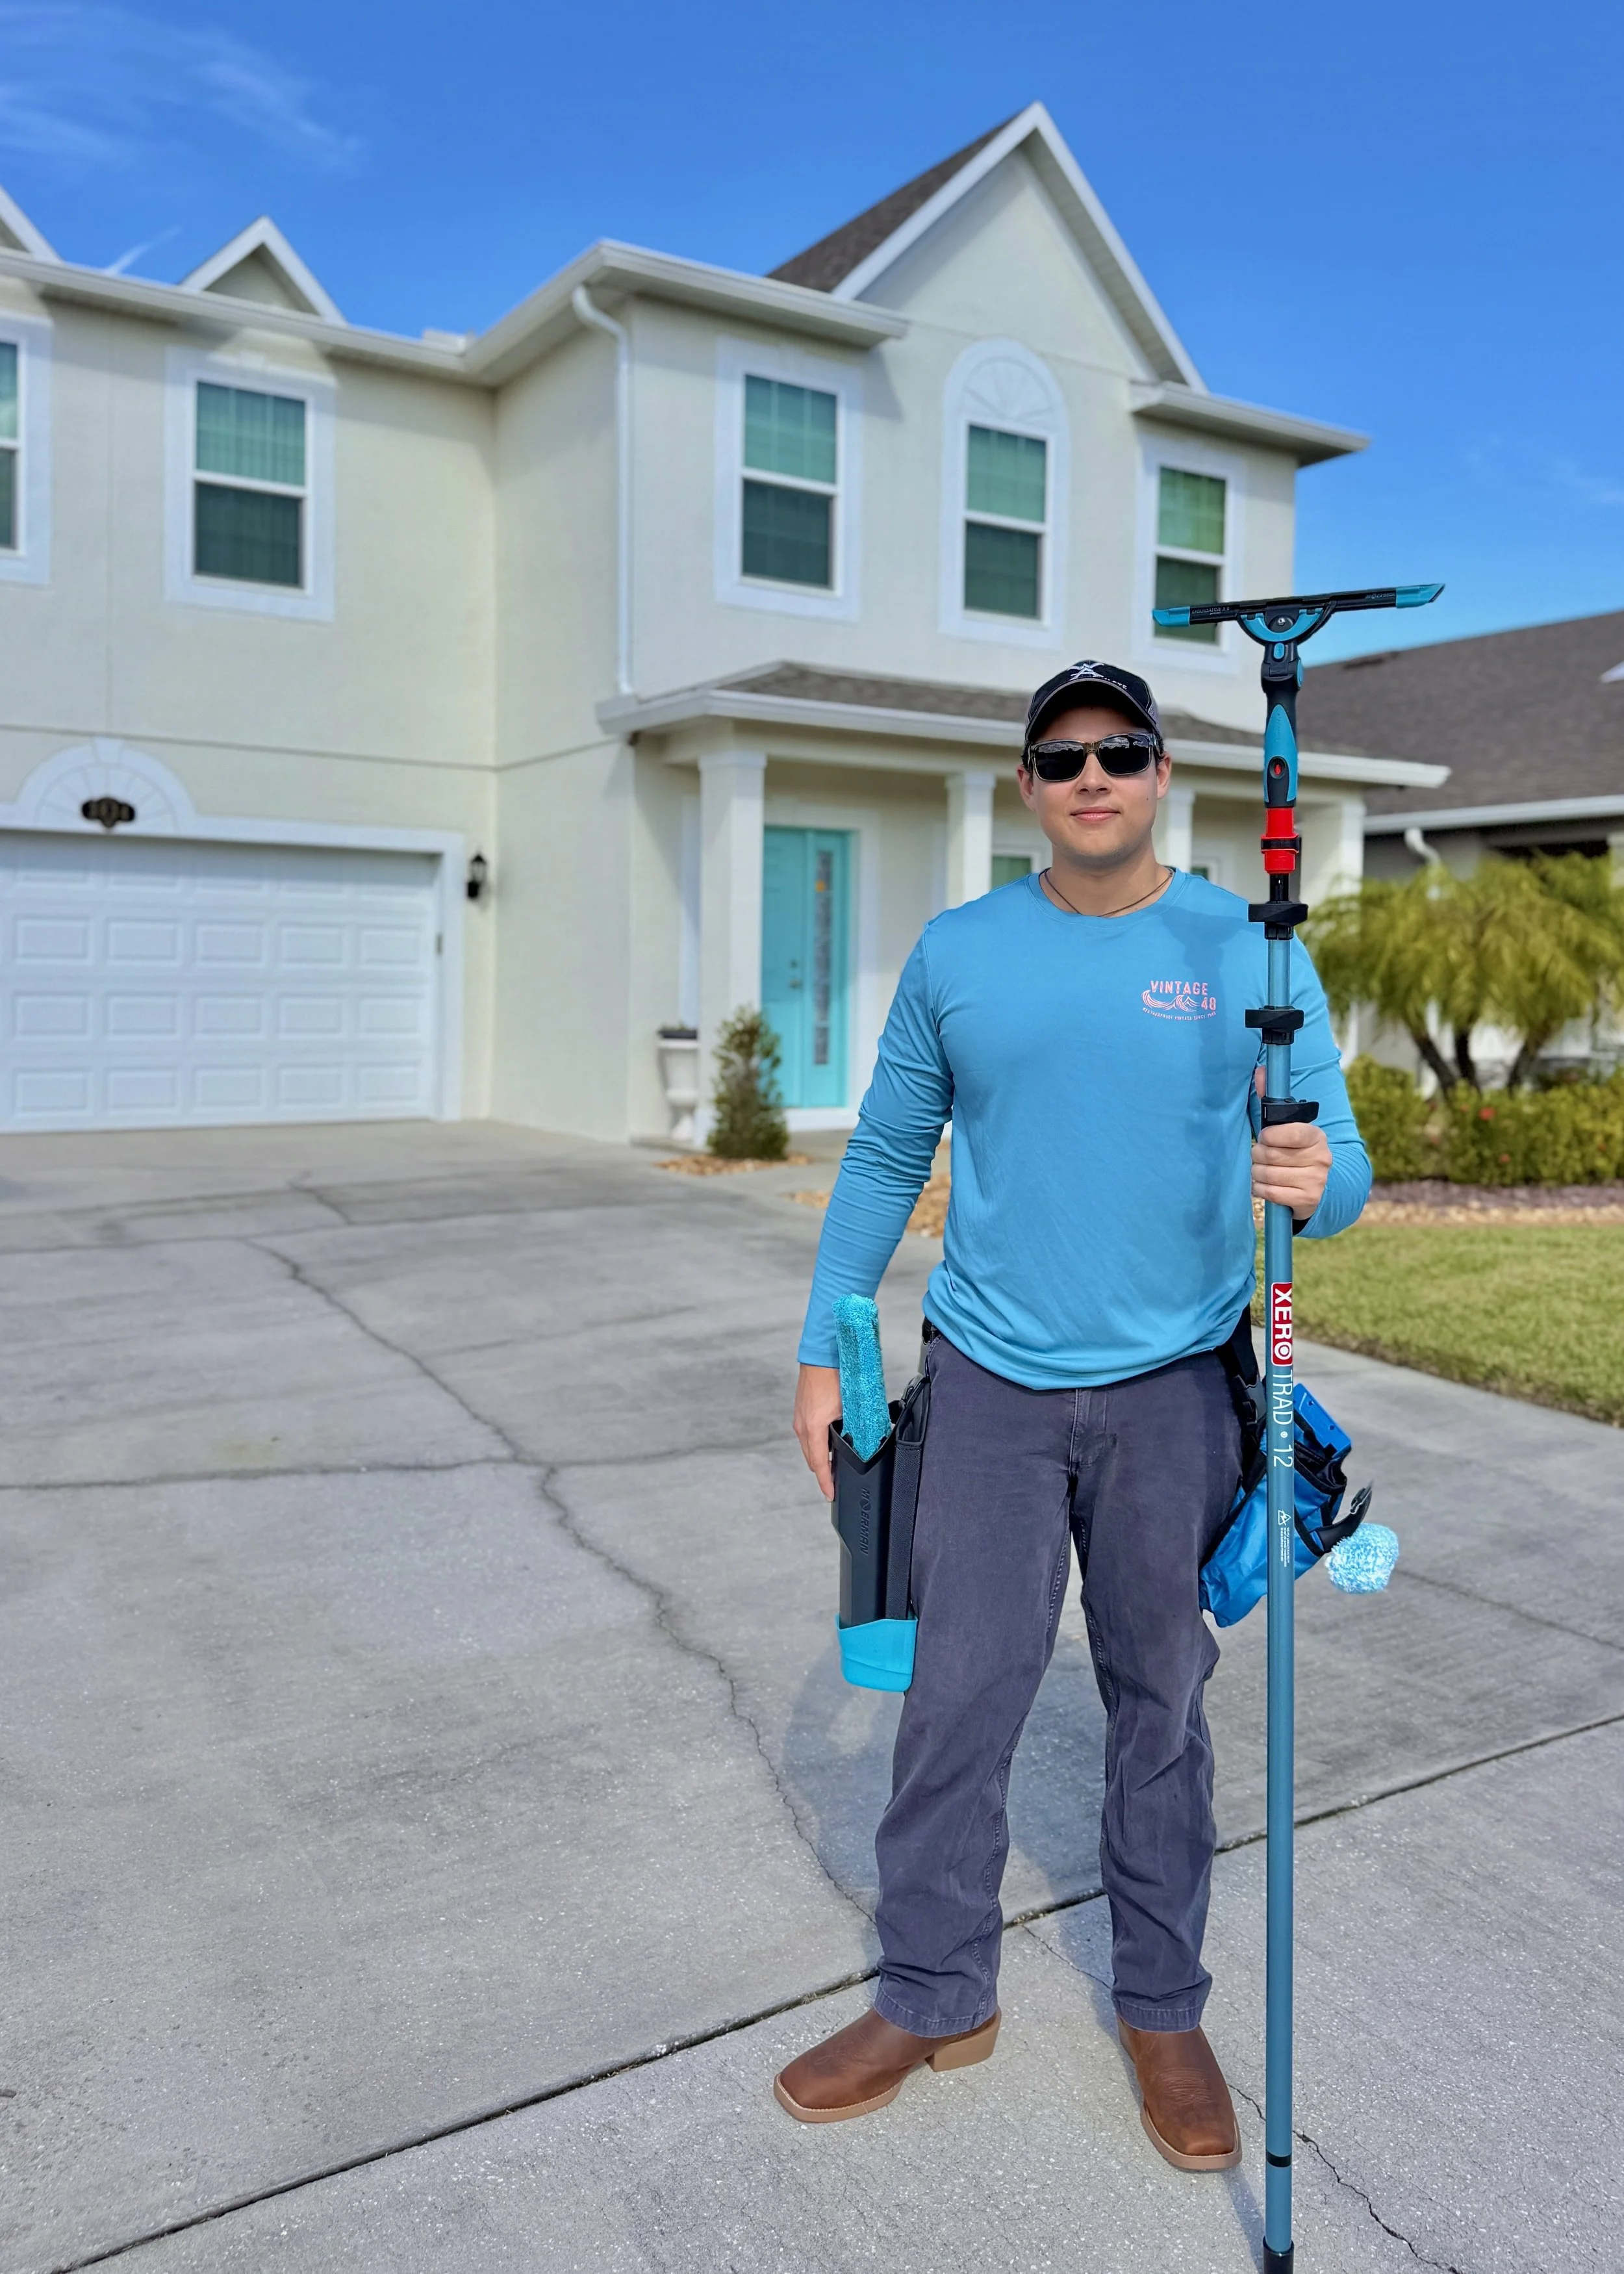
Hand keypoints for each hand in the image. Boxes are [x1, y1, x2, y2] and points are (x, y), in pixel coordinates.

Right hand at [793, 1364, 842, 1499]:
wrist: (823, 1352)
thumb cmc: (837, 1375)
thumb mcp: (850, 1407)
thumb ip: (854, 1429)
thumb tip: (864, 1442)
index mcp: (814, 1428)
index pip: (819, 1464)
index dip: (826, 1482)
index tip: (830, 1494)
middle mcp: (803, 1425)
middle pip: (812, 1458)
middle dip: (824, 1471)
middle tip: (835, 1481)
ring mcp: (800, 1417)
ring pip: (809, 1446)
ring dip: (821, 1455)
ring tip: (835, 1461)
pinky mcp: (802, 1410)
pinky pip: (808, 1434)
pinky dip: (818, 1442)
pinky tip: (830, 1438)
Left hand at [1251, 1067, 1332, 1220]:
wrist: (1319, 1188)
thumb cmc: (1294, 1152)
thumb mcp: (1287, 1127)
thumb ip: (1270, 1100)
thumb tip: (1261, 1070)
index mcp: (1316, 1136)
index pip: (1290, 1132)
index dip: (1269, 1136)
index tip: (1264, 1137)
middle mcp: (1320, 1158)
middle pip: (1271, 1155)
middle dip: (1257, 1155)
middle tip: (1259, 1156)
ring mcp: (1316, 1180)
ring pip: (1268, 1174)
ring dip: (1257, 1174)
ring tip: (1261, 1171)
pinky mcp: (1308, 1200)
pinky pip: (1270, 1193)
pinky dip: (1260, 1189)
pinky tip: (1263, 1185)